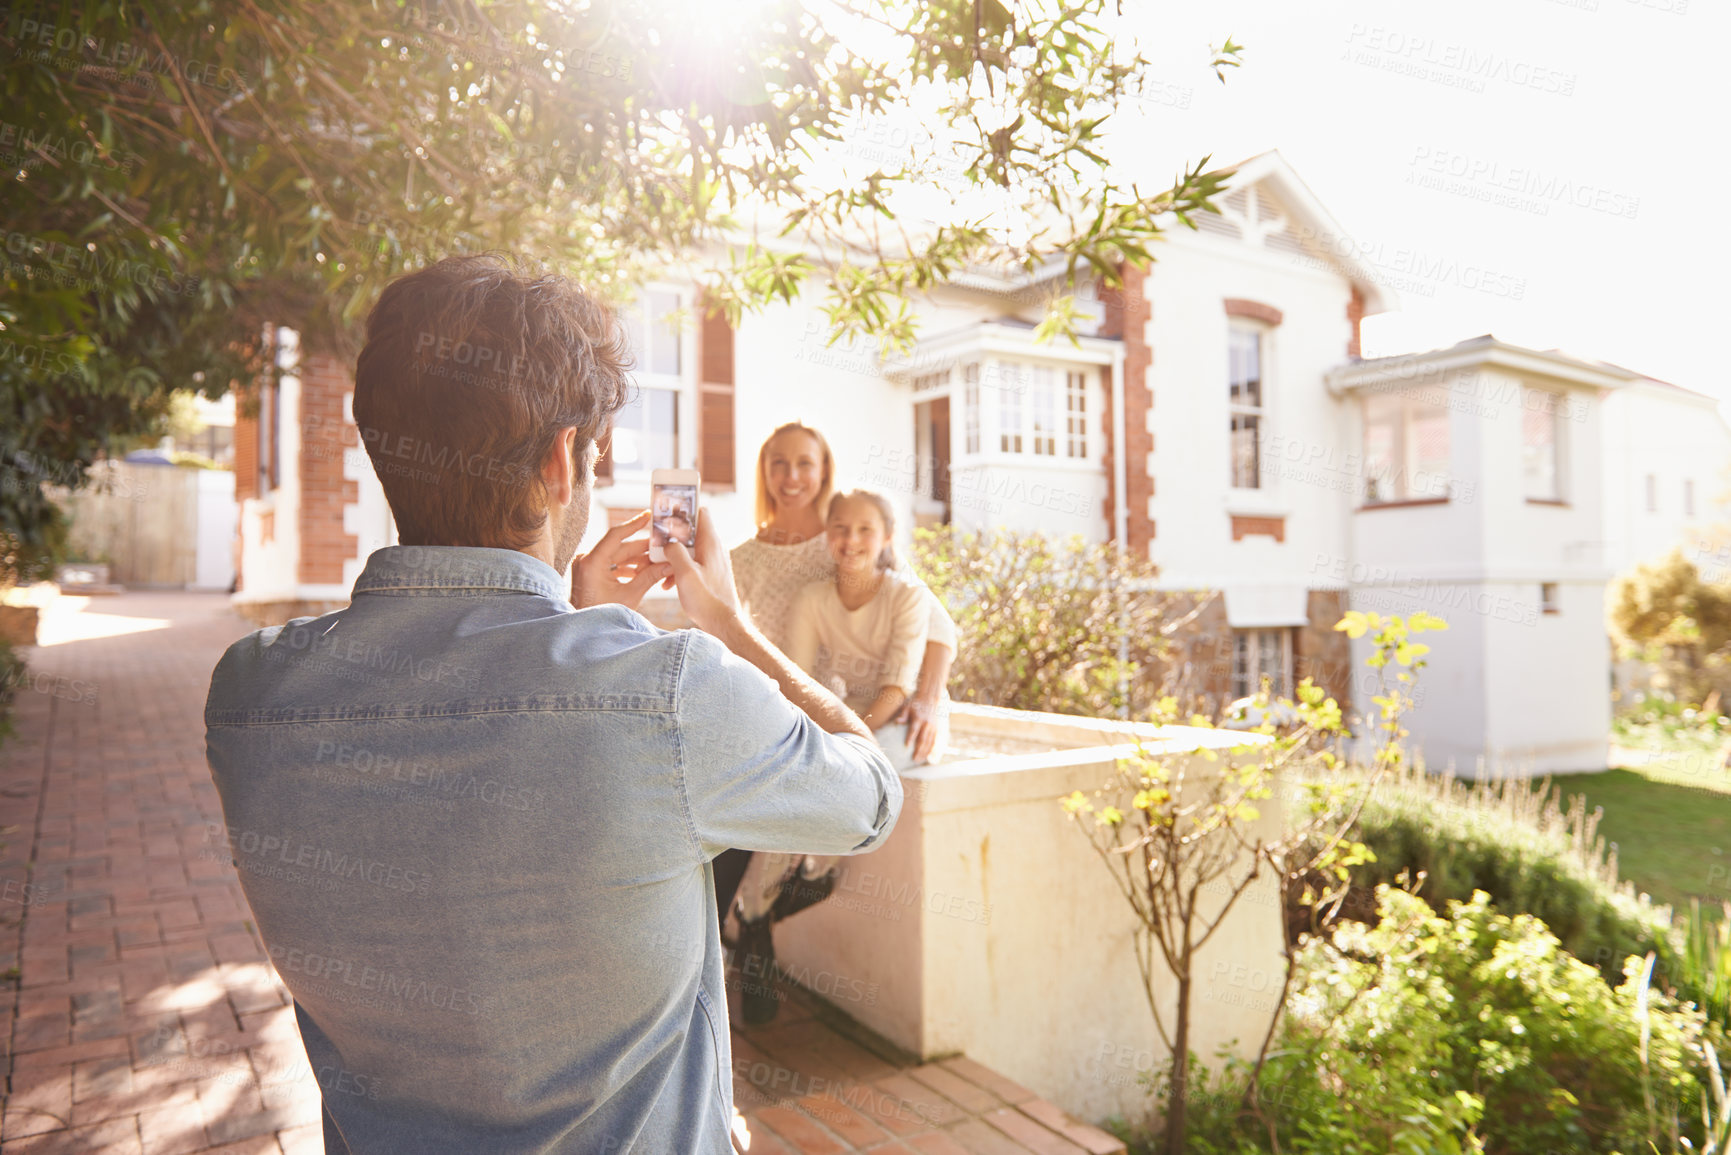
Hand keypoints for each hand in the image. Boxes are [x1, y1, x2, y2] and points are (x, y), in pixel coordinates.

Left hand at [571, 510, 672, 610]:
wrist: (585, 631)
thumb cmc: (603, 616)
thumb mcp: (630, 596)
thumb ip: (649, 577)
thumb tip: (669, 564)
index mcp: (592, 562)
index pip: (615, 535)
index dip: (634, 524)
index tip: (648, 516)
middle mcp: (586, 560)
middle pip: (619, 547)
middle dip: (642, 548)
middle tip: (662, 544)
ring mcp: (586, 566)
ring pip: (616, 556)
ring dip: (636, 559)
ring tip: (656, 561)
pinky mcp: (589, 573)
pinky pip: (610, 565)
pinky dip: (626, 567)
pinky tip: (643, 571)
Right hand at [663, 508, 740, 633]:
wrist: (723, 624)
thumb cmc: (707, 600)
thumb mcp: (685, 573)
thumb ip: (675, 552)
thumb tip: (668, 543)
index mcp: (710, 543)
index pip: (700, 512)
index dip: (683, 509)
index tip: (667, 513)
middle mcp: (714, 549)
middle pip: (691, 530)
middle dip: (672, 536)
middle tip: (656, 543)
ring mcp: (712, 561)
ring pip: (689, 548)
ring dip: (673, 555)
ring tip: (659, 567)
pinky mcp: (709, 574)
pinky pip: (691, 563)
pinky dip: (679, 568)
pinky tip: (668, 584)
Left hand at [891, 693, 940, 762]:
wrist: (929, 698)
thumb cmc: (915, 703)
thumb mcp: (907, 706)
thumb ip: (903, 715)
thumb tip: (897, 721)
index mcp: (919, 718)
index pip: (914, 729)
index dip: (910, 738)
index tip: (906, 746)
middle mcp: (927, 724)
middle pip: (923, 739)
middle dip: (919, 750)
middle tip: (914, 760)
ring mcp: (933, 727)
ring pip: (929, 742)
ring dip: (925, 752)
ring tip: (919, 761)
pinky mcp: (936, 729)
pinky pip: (934, 741)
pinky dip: (931, 750)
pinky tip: (927, 757)